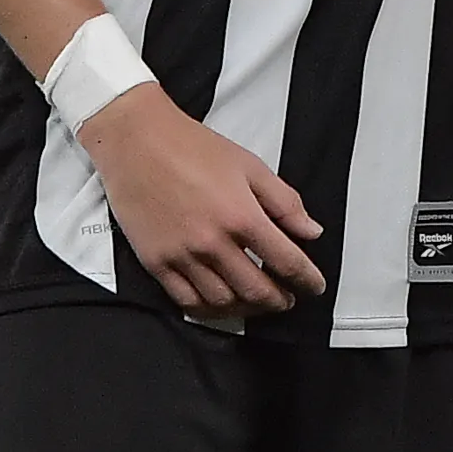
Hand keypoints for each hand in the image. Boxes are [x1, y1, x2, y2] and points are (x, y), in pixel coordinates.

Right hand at [78, 86, 326, 316]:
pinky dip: (209, 309)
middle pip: (256, 290)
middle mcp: (213, 243)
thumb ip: (285, 202)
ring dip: (247, 308)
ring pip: (222, 302)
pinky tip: (221, 302)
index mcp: (242, 216)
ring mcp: (182, 257)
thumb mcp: (250, 166)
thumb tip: (311, 231)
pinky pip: (186, 301)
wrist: (137, 142)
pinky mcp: (156, 263)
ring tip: (257, 301)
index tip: (314, 287)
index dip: (306, 280)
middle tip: (288, 299)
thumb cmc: (193, 148)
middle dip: (279, 300)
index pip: (286, 262)